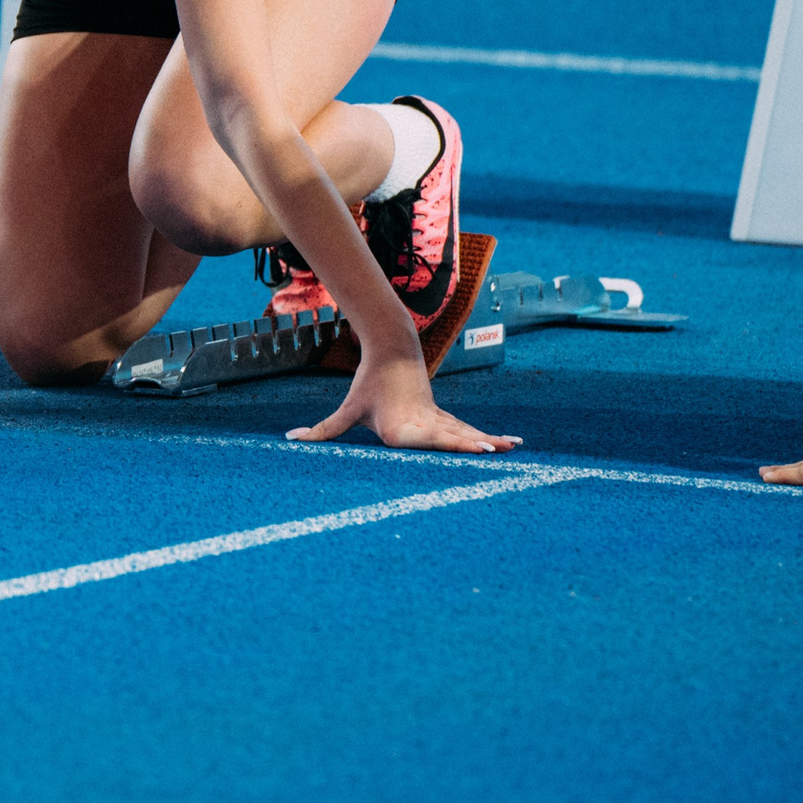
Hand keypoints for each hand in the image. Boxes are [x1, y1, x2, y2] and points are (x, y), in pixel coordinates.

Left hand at [289, 347, 519, 451]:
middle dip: (474, 446)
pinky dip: (488, 438)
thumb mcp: (348, 409)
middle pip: (452, 438)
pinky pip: (468, 431)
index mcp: (402, 429)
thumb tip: (289, 439)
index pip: (428, 441)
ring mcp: (438, 420)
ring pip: (466, 433)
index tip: (471, 448)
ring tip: (513, 449)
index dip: (451, 446)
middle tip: (496, 452)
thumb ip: (323, 430)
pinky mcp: (444, 418)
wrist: (394, 350)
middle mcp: (424, 425)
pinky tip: (511, 445)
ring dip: (490, 442)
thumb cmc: (369, 384)